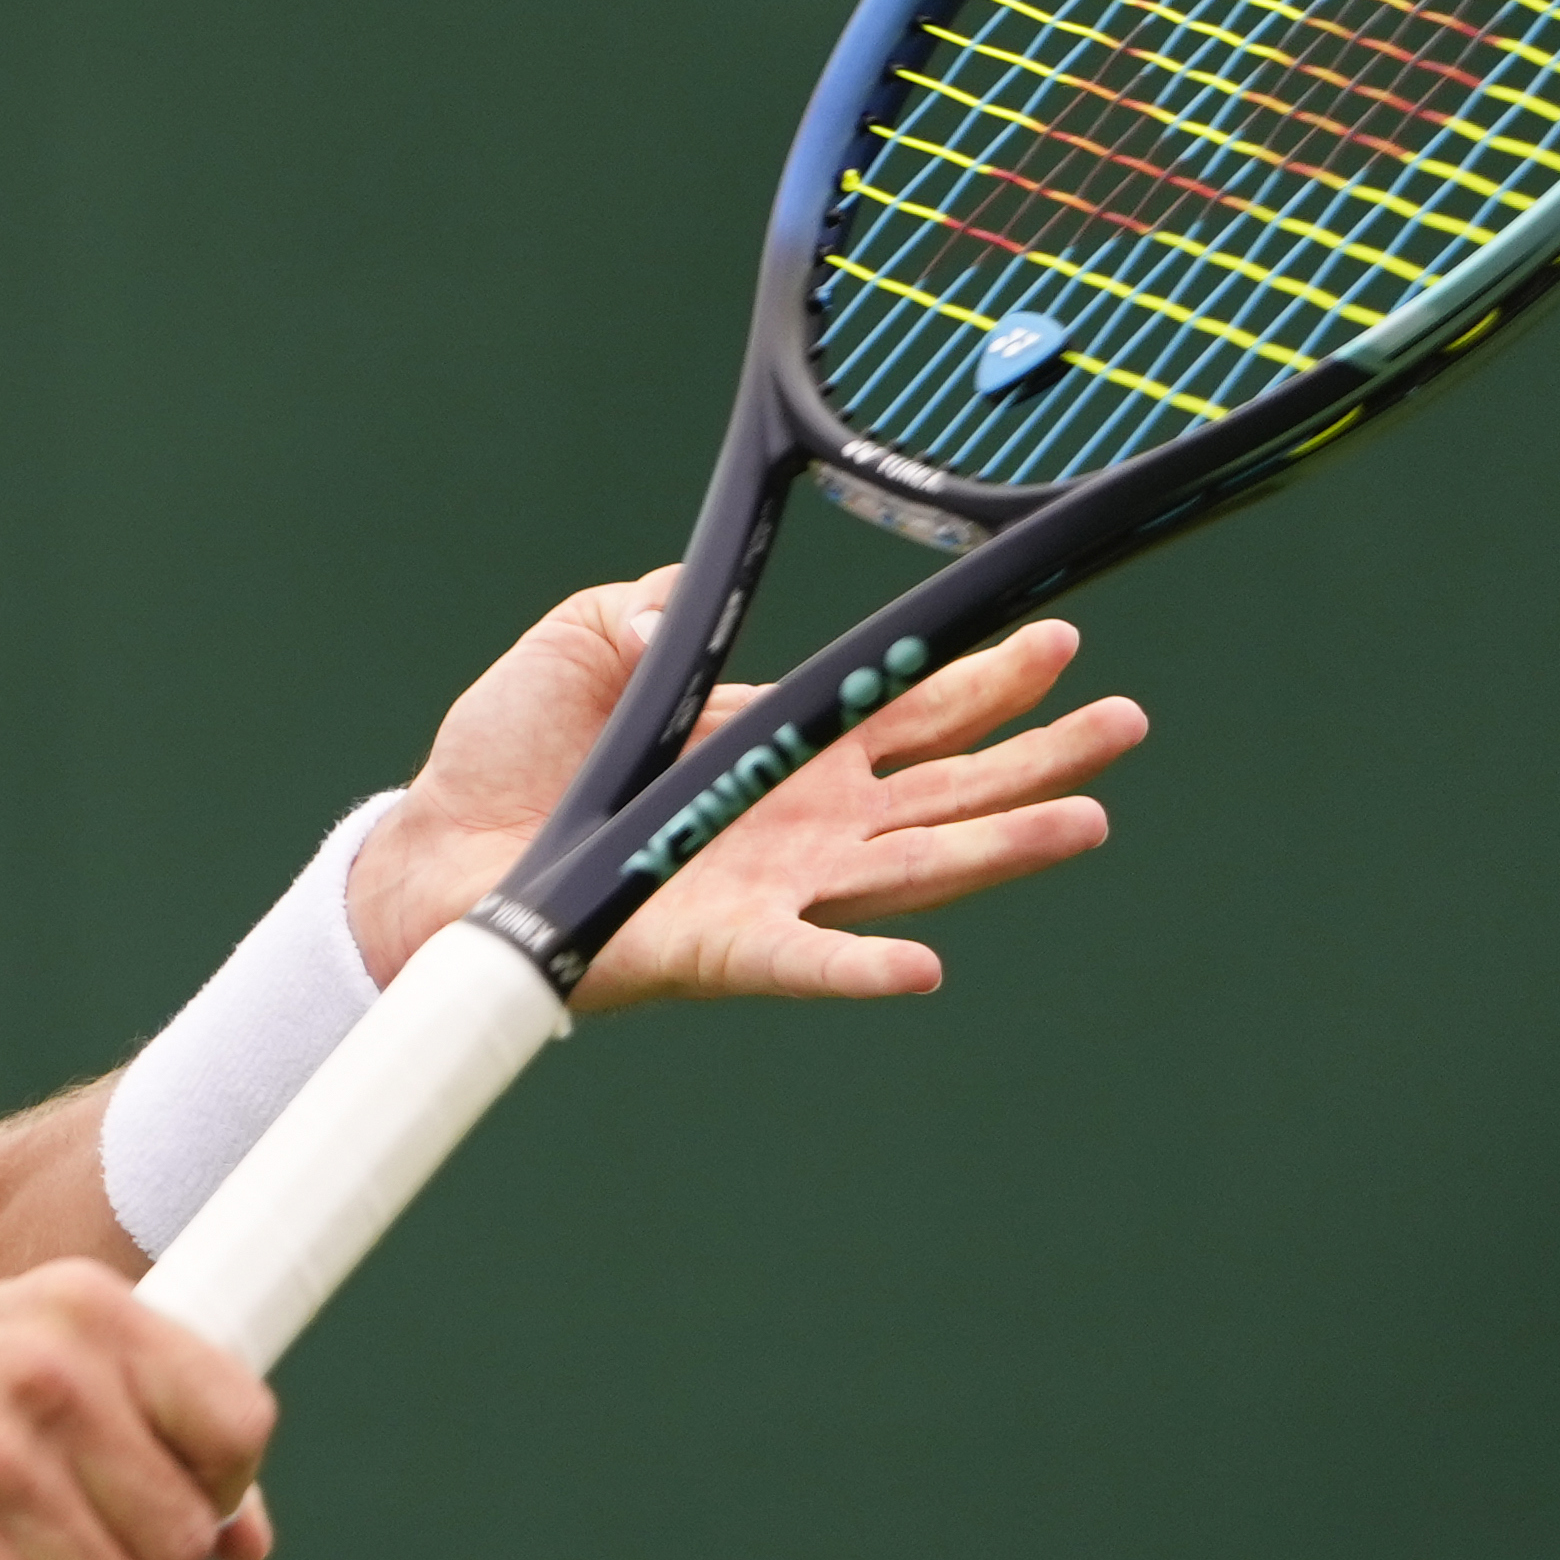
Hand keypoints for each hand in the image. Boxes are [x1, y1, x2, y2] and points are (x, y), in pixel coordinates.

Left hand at [348, 578, 1145, 1008]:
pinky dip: (858, 970)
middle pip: (948, 791)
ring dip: (998, 852)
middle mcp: (800, 823)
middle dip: (1038, 758)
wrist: (435, 851)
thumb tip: (680, 589)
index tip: (1056, 636)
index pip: (910, 711)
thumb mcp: (581, 642)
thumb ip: (643, 605)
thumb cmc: (511, 752)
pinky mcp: (718, 949)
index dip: (982, 678)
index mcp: (781, 746)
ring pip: (911, 873)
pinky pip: (803, 963)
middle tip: (1124, 724)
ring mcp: (772, 890)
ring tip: (1087, 823)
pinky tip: (924, 969)